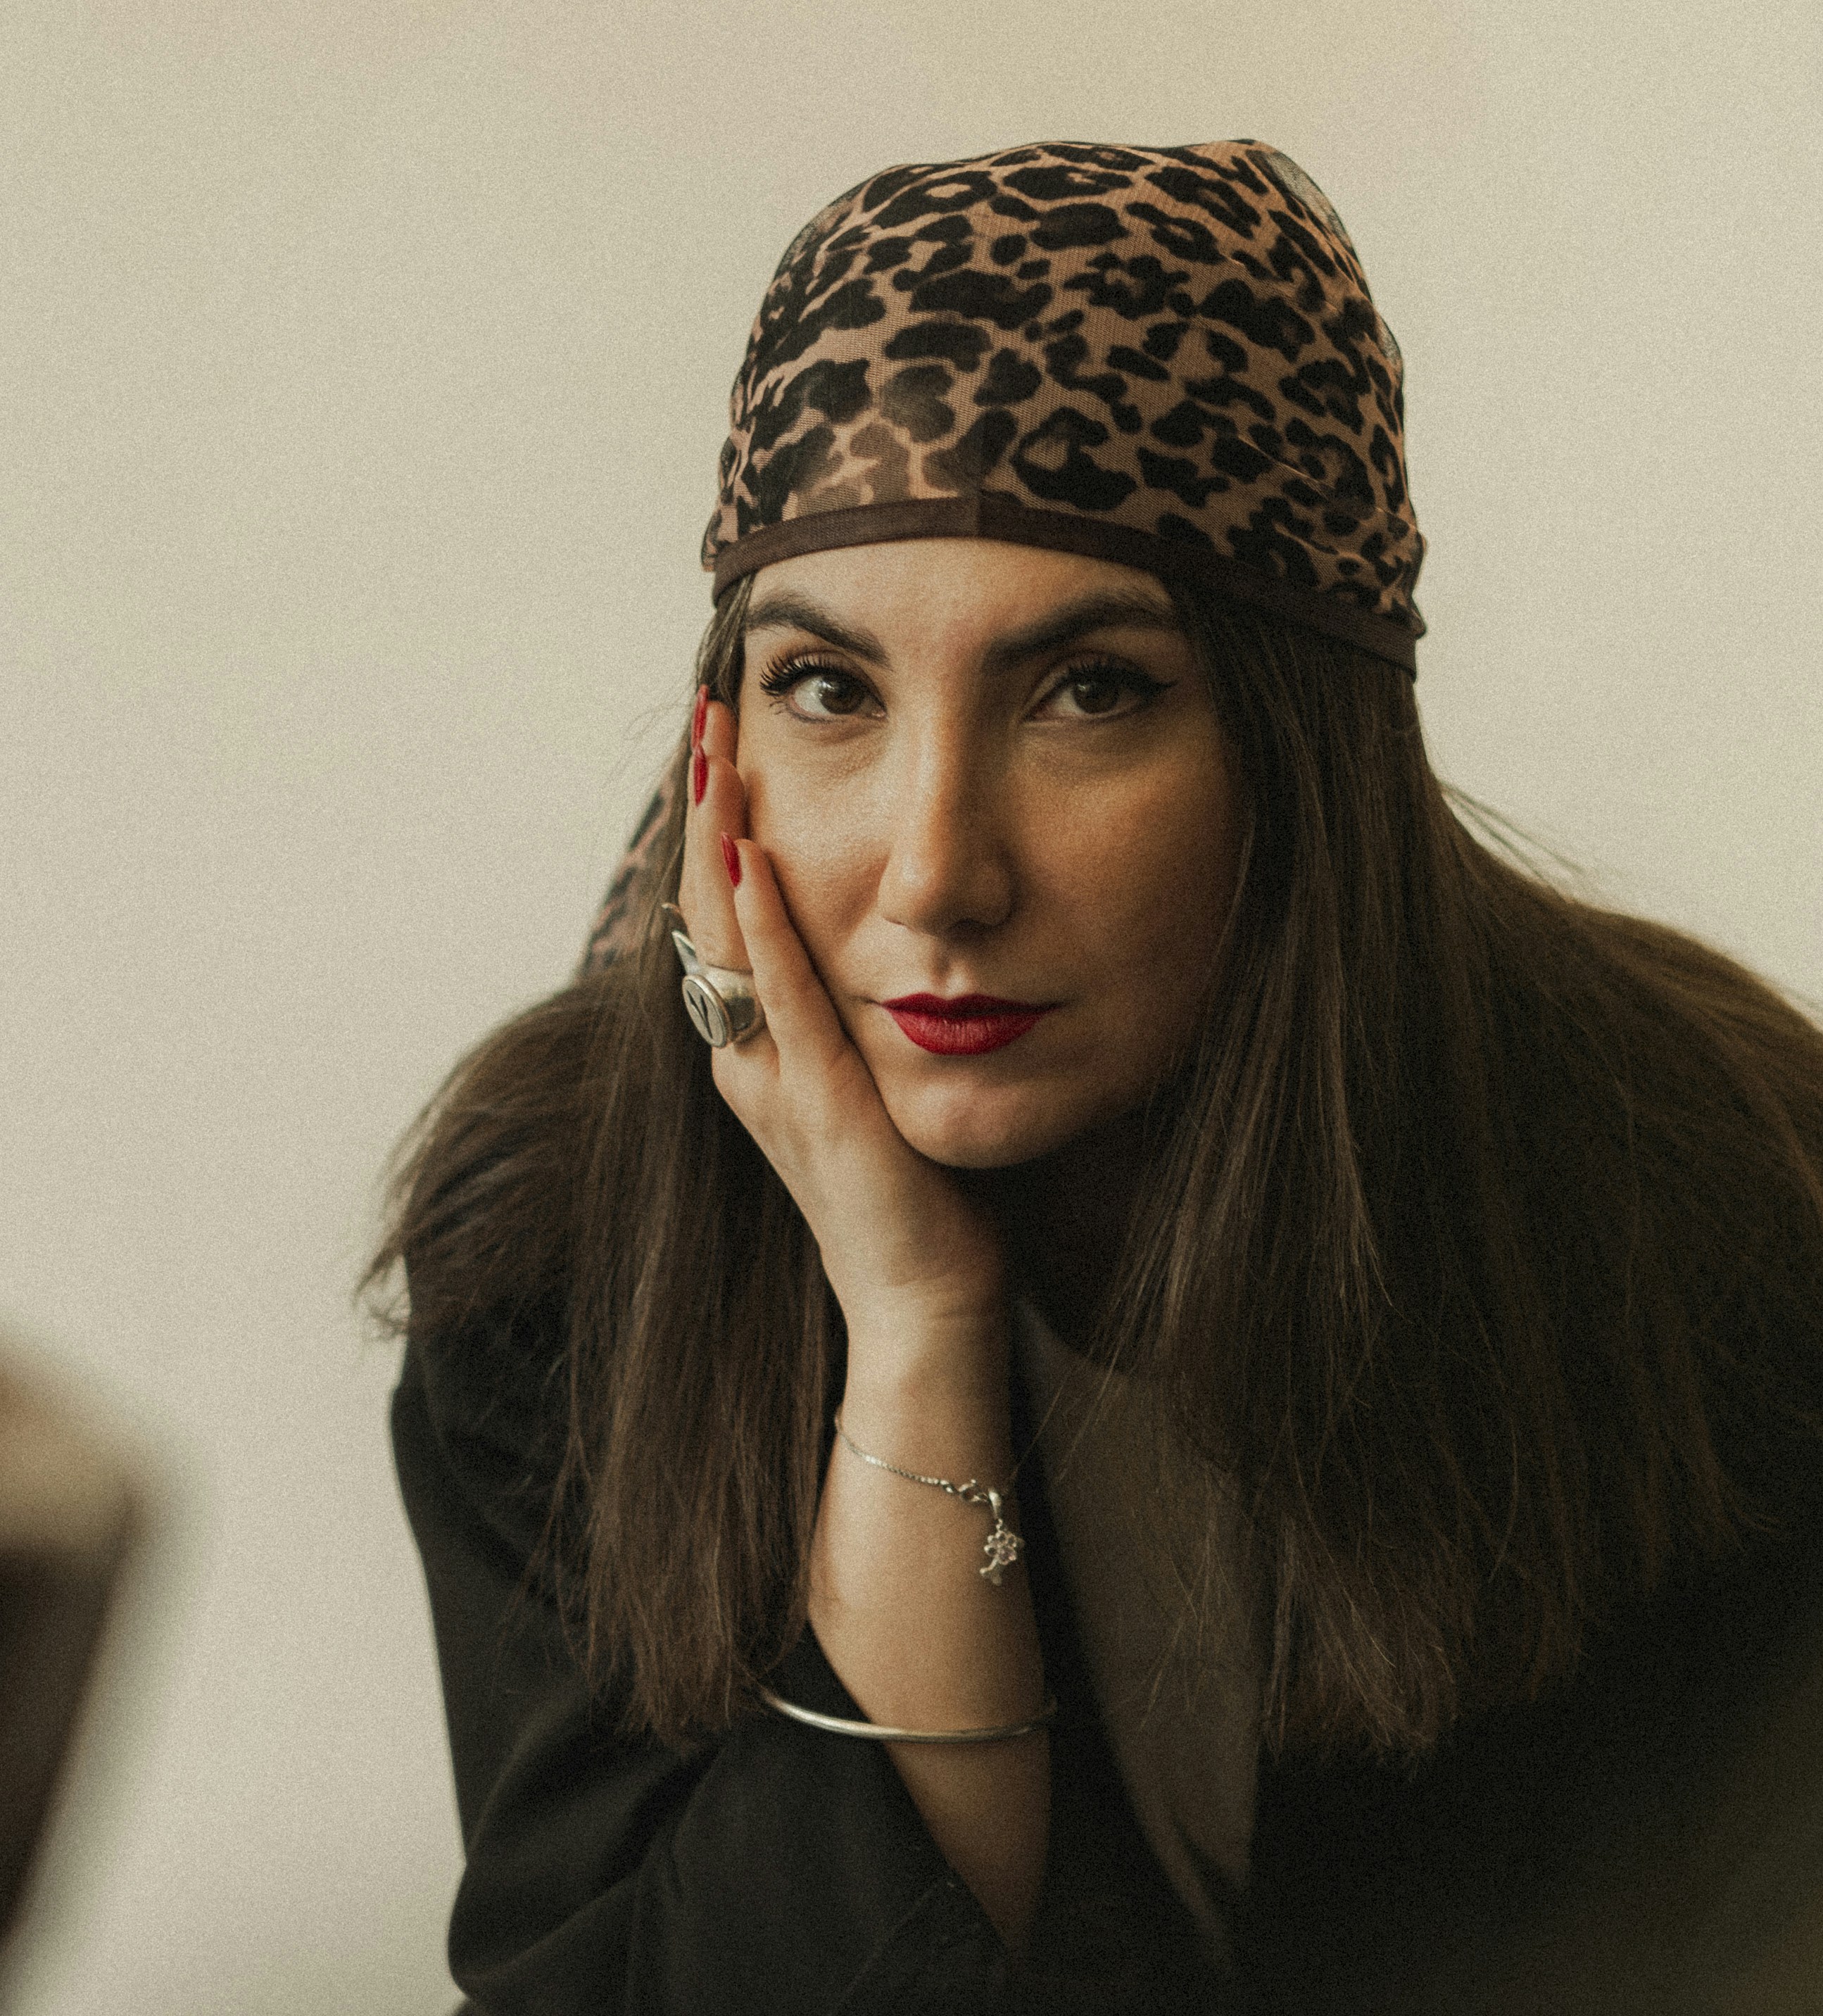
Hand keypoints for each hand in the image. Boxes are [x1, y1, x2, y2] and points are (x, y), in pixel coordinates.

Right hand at [677, 695, 1007, 1336]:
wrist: (923, 1305)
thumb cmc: (918, 1200)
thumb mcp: (880, 1084)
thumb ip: (863, 1018)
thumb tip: (892, 942)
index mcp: (759, 1051)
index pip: (723, 915)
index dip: (717, 827)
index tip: (725, 741)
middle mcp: (749, 1060)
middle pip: (707, 909)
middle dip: (706, 807)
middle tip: (709, 709)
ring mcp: (776, 1084)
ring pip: (728, 940)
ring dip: (720, 839)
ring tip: (718, 751)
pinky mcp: (822, 1108)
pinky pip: (785, 1002)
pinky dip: (767, 930)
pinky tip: (758, 861)